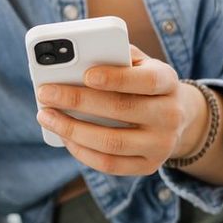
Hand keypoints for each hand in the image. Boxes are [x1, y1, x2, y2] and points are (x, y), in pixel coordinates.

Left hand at [35, 45, 206, 175]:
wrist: (176, 117)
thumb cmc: (143, 82)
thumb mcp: (138, 63)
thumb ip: (114, 56)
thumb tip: (75, 60)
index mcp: (168, 82)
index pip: (147, 80)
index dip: (117, 78)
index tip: (87, 74)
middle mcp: (170, 115)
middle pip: (122, 110)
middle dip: (77, 101)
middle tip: (46, 93)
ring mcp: (161, 145)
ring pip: (111, 143)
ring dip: (72, 130)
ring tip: (46, 116)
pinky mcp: (148, 166)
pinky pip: (109, 164)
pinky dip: (81, 151)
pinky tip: (63, 136)